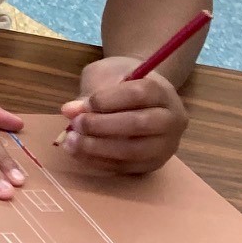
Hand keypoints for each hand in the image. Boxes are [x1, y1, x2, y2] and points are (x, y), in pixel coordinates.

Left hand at [56, 59, 188, 173]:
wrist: (142, 98)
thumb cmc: (121, 82)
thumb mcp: (106, 76)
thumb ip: (91, 92)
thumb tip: (70, 111)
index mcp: (162, 91)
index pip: (139, 94)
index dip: (107, 100)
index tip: (84, 103)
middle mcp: (171, 119)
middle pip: (139, 124)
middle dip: (101, 126)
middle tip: (75, 123)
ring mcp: (166, 145)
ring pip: (133, 151)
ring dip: (98, 148)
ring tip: (71, 141)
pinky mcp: (153, 164)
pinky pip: (126, 167)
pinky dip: (98, 161)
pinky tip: (78, 152)